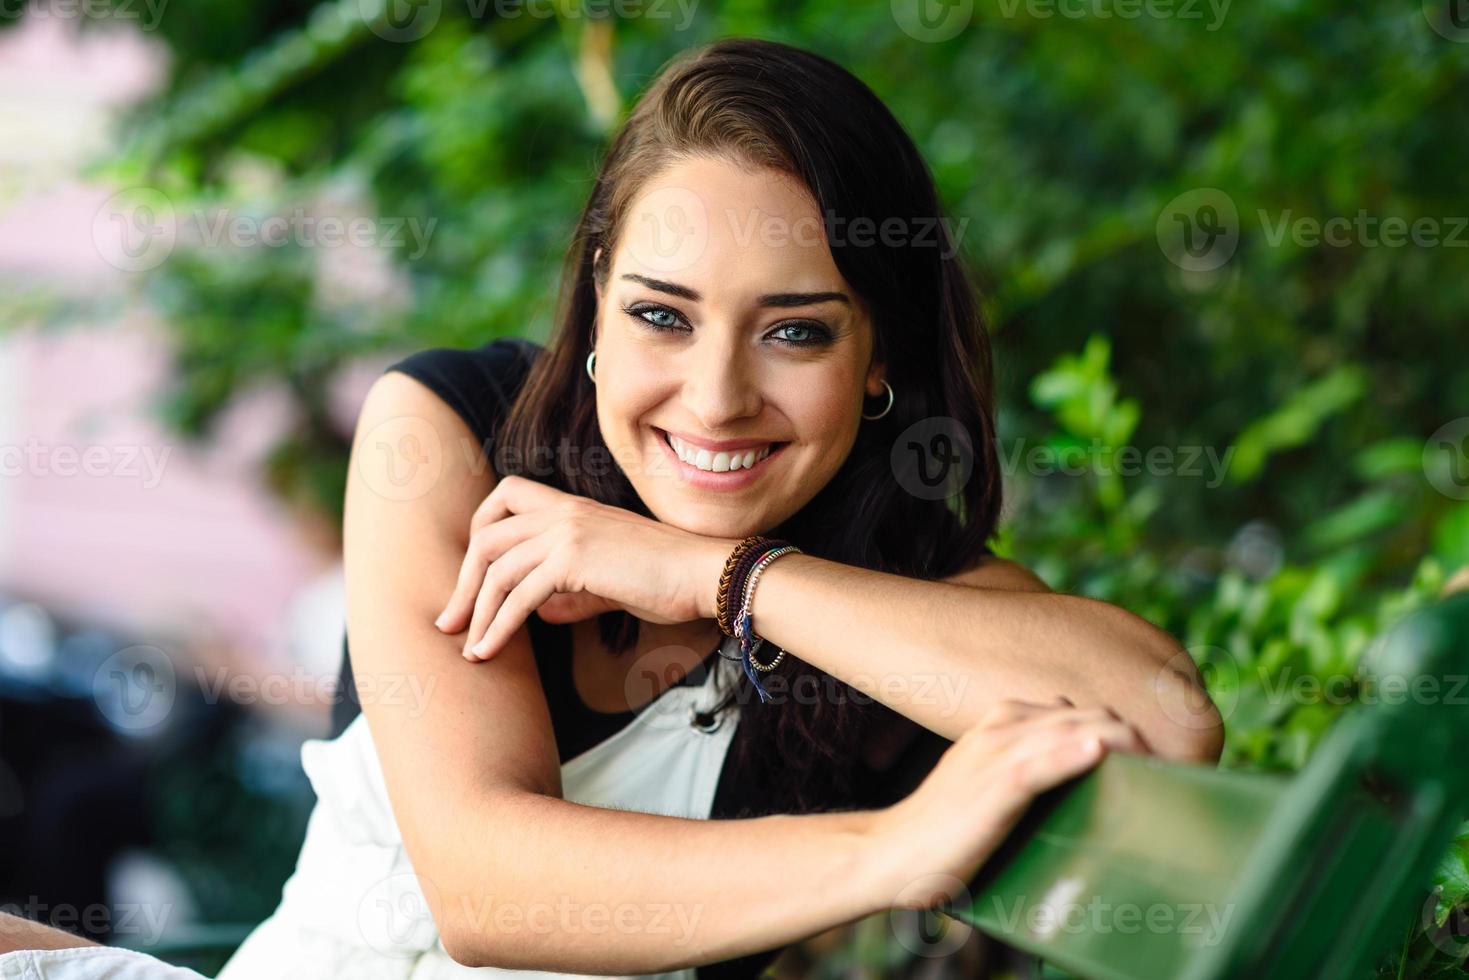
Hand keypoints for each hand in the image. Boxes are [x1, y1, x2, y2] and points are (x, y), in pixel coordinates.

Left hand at [434, 476, 735, 659]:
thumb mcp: (607, 581)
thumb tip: (537, 612)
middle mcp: (563, 511)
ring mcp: (567, 531)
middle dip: (464, 583)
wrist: (704, 574)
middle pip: (488, 537)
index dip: (480, 531)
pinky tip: (488, 651)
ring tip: (468, 649)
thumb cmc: (665, 579)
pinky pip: (518, 594)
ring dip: (476, 613)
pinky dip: (498, 626)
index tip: (474, 576)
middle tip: (450, 623)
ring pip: (497, 568)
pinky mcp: (574, 560)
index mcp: (571, 506)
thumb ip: (570, 591)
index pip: (505, 496)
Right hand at [864, 697, 1147, 909]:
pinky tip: (1100, 750)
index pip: (1073, 710)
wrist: (895, 850)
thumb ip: (1027, 760)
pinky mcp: (996, 789)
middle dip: (1129, 731)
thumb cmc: (943, 824)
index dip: (1114, 725)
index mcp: (1000, 721)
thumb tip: (1082, 750)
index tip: (1148, 751)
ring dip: (1117, 739)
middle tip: (1167, 761)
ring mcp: (997, 755)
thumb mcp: (986, 777)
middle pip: (1083, 714)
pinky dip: (1073, 754)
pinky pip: (1042, 764)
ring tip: (1155, 755)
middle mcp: (1001, 727)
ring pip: (1070, 730)